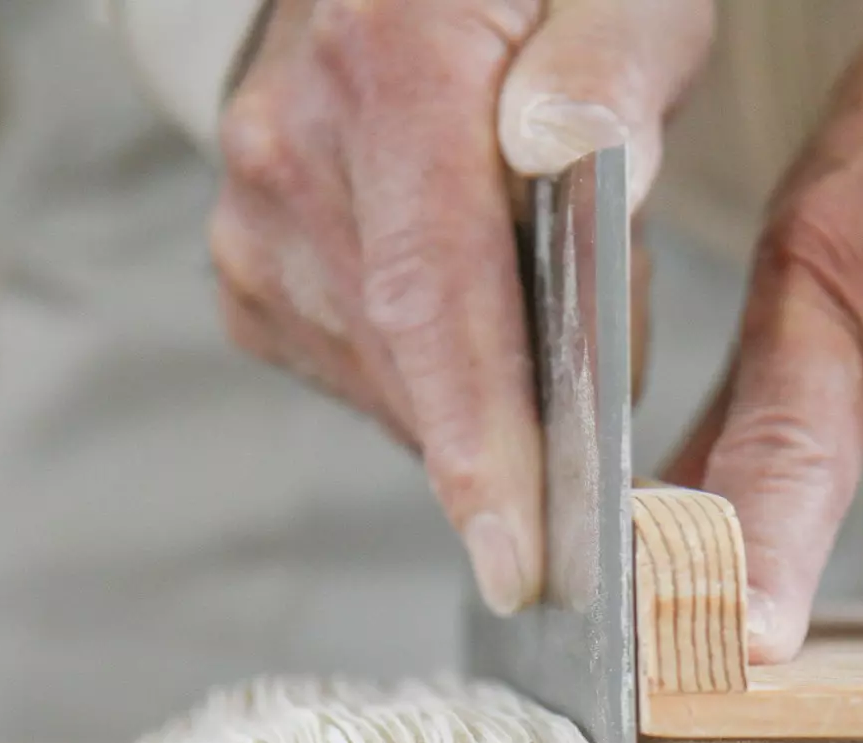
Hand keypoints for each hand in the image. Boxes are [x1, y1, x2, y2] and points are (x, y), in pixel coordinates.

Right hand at [211, 0, 710, 613]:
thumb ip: (609, 69)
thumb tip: (571, 155)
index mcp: (395, 62)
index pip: (434, 294)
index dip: (479, 443)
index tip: (518, 559)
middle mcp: (295, 144)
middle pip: (413, 362)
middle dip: (519, 421)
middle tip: (600, 383)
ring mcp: (257, 211)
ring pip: (388, 385)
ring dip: (483, 396)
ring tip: (539, 313)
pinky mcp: (252, 267)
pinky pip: (356, 374)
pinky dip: (432, 385)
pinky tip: (473, 329)